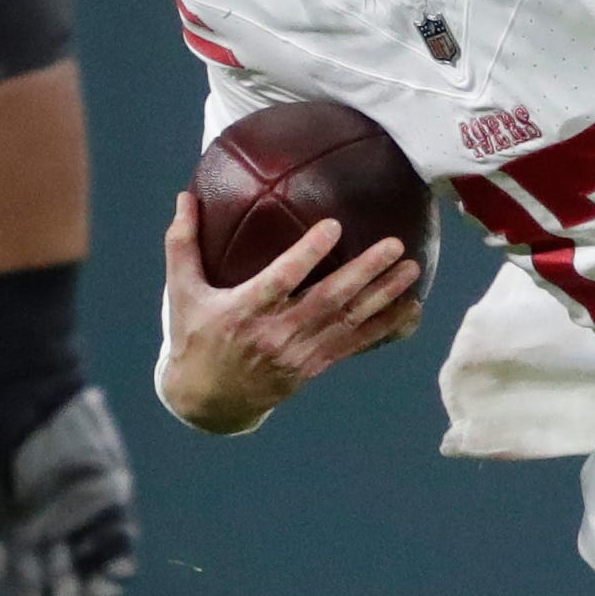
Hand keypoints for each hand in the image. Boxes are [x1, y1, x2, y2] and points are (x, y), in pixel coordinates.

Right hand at [0, 385, 135, 595]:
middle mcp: (51, 531)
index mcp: (14, 535)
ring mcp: (84, 513)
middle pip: (66, 579)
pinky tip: (119, 566)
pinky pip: (120, 528)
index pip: (28, 586)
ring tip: (100, 594)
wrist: (27, 386)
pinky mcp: (112, 491)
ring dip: (101, 582)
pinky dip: (119, 549)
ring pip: (97, 560)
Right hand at [156, 192, 423, 433]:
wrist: (209, 399)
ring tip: (412, 269)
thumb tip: (185, 197)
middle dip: (365, 272)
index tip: (334, 227)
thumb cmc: (194, 336)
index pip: (281, 279)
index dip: (308, 254)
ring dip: (385, 295)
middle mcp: (276, 333)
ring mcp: (300, 351)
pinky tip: (413, 308)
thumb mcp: (181, 291)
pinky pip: (357, 345)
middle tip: (395, 245)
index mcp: (243, 311)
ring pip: (349, 322)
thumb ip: (183, 244)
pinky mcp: (316, 365)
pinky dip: (387, 327)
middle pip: (329, 300)